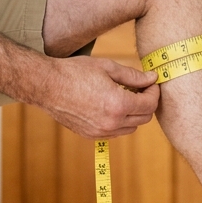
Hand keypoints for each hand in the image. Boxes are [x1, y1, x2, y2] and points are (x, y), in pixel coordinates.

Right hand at [38, 56, 158, 138]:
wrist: (47, 85)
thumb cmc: (75, 72)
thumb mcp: (107, 67)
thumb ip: (133, 75)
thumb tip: (152, 78)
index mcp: (118, 105)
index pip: (149, 104)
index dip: (154, 92)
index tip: (151, 82)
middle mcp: (112, 123)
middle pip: (144, 118)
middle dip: (147, 103)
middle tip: (141, 88)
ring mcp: (101, 132)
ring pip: (131, 128)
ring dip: (134, 114)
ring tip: (125, 96)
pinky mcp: (91, 135)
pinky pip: (115, 132)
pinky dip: (120, 121)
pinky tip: (111, 106)